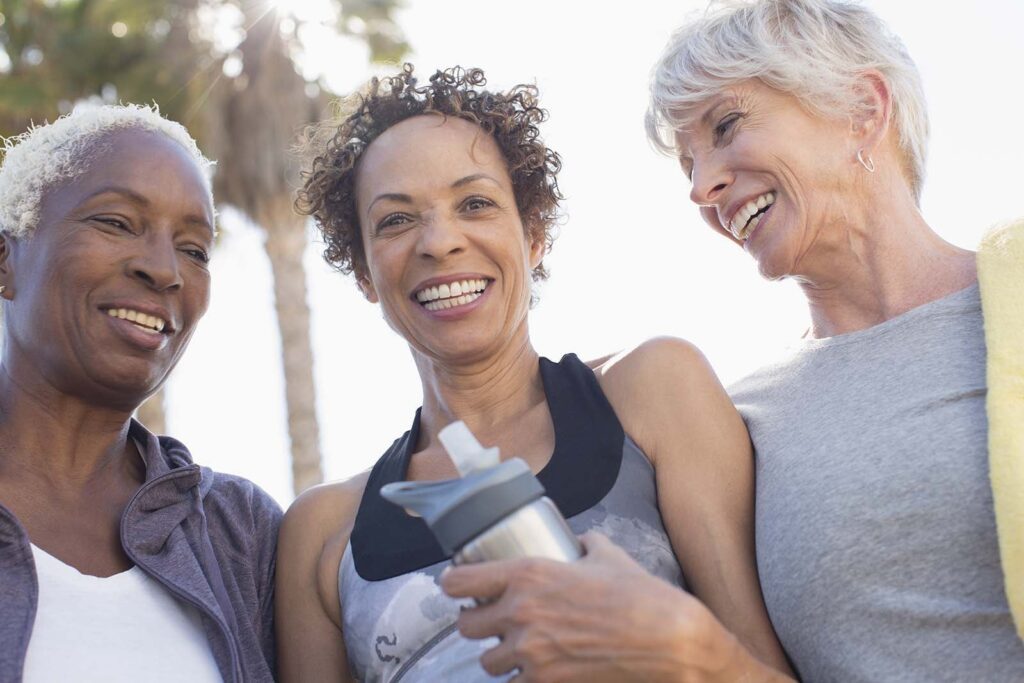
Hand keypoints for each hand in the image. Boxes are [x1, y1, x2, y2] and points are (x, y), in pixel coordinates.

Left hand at [441, 532, 783, 682]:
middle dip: (477, 624)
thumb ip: (582, 544)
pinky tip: (539, 670)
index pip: (459, 581)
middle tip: (492, 621)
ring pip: (488, 663)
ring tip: (518, 649)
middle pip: (466, 627)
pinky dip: (524, 679)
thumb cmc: (640, 594)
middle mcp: (521, 613)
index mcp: (528, 574)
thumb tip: (577, 540)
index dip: (453, 584)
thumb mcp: (606, 555)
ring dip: (499, 656)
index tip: (455, 586)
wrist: (668, 639)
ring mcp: (531, 653)